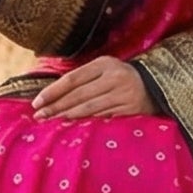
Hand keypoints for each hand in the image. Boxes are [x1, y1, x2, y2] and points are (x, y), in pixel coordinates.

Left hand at [29, 57, 148, 120]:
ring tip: (51, 123)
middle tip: (39, 116)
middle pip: (79, 95)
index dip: (53, 91)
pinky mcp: (131, 109)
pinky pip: (104, 117)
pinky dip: (87, 123)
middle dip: (57, 106)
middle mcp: (114, 78)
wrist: (156, 85)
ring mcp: (124, 94)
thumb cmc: (121, 77)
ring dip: (68, 117)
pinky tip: (73, 128)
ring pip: (90, 108)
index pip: (72, 79)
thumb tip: (52, 93)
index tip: (37, 102)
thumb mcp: (104, 68)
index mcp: (104, 64)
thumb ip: (83, 77)